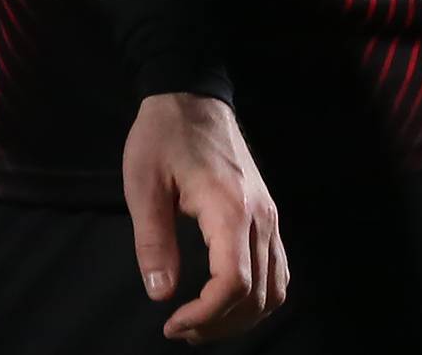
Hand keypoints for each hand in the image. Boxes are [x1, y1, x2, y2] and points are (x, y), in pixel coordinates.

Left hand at [123, 93, 286, 341]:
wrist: (190, 93)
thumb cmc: (162, 135)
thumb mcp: (143, 183)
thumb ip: (152, 240)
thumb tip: (160, 294)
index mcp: (229, 208)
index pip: (234, 283)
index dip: (206, 315)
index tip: (174, 323)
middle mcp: (260, 217)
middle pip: (258, 295)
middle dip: (220, 323)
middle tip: (181, 329)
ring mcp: (270, 216)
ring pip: (275, 289)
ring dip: (242, 316)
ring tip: (203, 321)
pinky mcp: (268, 213)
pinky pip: (278, 269)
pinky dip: (260, 296)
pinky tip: (229, 300)